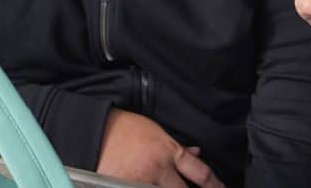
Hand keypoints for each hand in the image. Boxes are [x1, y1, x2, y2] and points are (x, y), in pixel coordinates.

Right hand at [97, 110, 223, 187]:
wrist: (95, 130)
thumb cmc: (125, 128)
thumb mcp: (157, 132)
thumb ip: (178, 148)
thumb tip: (197, 154)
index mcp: (169, 151)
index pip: (201, 173)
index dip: (215, 186)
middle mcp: (159, 169)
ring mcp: (141, 181)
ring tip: (166, 184)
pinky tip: (147, 185)